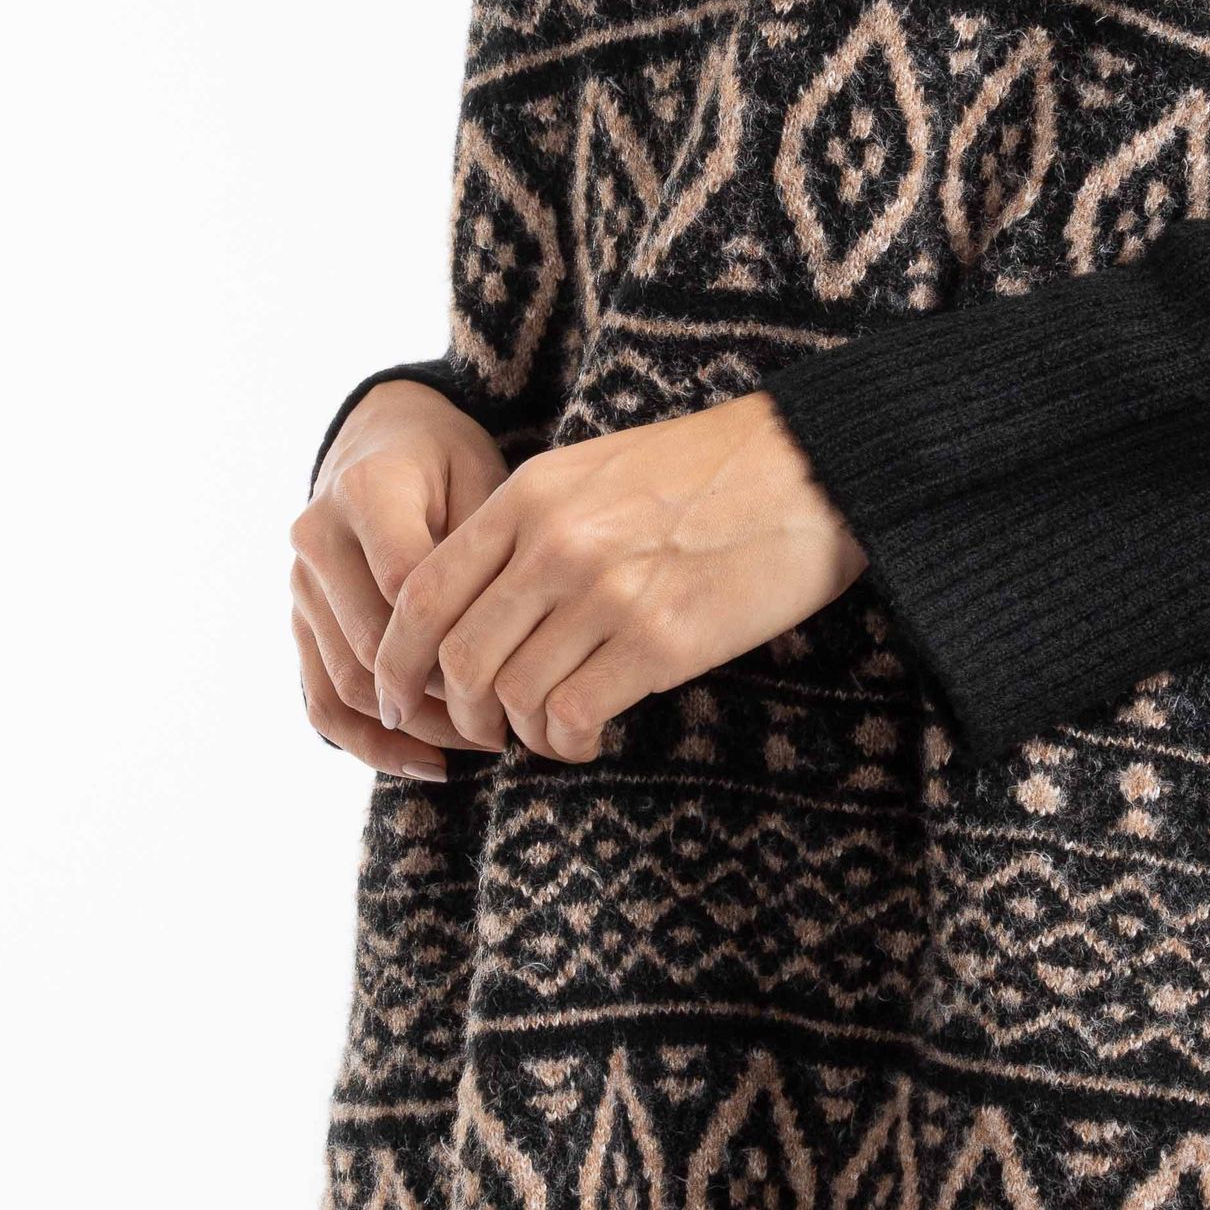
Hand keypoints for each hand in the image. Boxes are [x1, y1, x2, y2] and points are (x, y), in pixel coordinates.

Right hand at [291, 381, 513, 782]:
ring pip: (347, 684)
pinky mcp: (300, 622)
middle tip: (510, 724)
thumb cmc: (449, 462)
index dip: (462, 640)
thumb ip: (483, 549)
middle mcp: (318, 539)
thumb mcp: (482, 475)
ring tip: (480, 745)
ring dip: (415, 728)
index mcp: (367, 491)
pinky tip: (427, 763)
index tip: (519, 669)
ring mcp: (300, 585)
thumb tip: (497, 645)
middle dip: (443, 697)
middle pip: (374, 646)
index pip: (409, 588)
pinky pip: (322, 701)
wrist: (383, 439)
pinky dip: (371, 744)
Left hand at [371, 390, 868, 765]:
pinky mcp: (661, 643)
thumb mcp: (595, 468)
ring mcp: (607, 594)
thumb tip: (476, 600)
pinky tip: (585, 738)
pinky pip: (575, 715)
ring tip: (547, 731)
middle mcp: (556, 544)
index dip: (396, 658)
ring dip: (520, 733)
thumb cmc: (707, 470)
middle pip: (459, 657)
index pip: (422, 591)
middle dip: (457, 712)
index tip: (401, 695)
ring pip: (513, 697)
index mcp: (531, 495)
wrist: (813, 468)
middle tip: (479, 732)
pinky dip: (567, 742)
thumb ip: (529, 523)